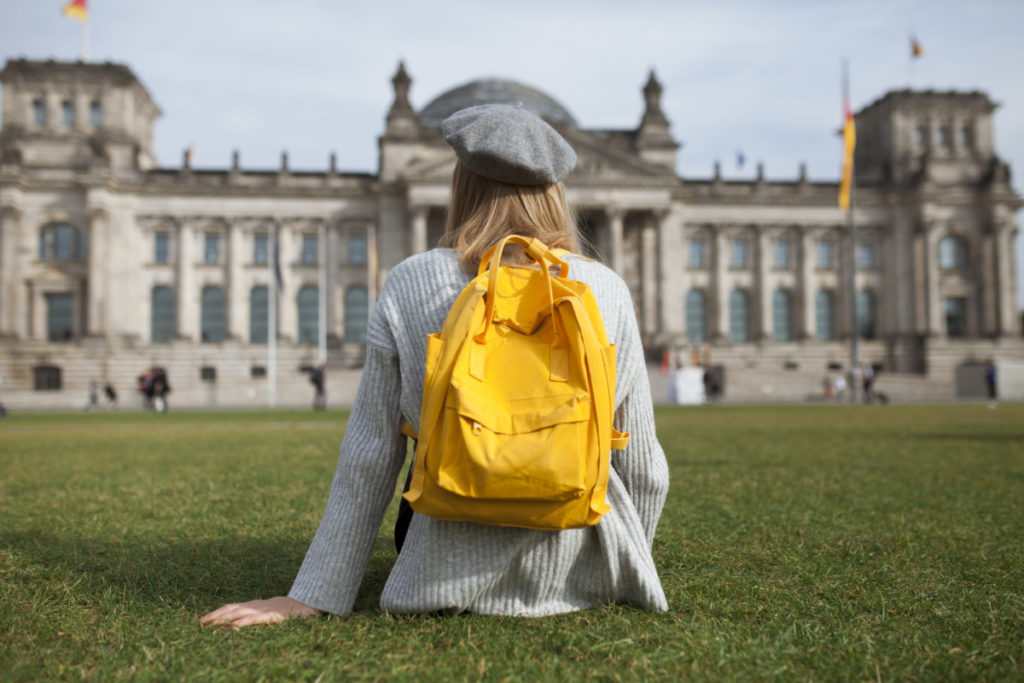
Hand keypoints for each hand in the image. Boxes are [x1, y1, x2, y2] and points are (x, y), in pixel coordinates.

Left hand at [199, 596, 322, 627]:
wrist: (311, 603)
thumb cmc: (290, 612)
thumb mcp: (271, 614)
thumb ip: (257, 617)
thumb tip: (239, 626)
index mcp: (256, 605)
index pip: (232, 607)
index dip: (217, 612)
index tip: (202, 620)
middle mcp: (257, 605)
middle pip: (231, 608)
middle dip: (214, 615)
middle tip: (199, 623)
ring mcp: (265, 609)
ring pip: (239, 612)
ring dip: (223, 618)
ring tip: (209, 625)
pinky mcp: (274, 615)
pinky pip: (256, 619)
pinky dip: (244, 622)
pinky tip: (234, 627)